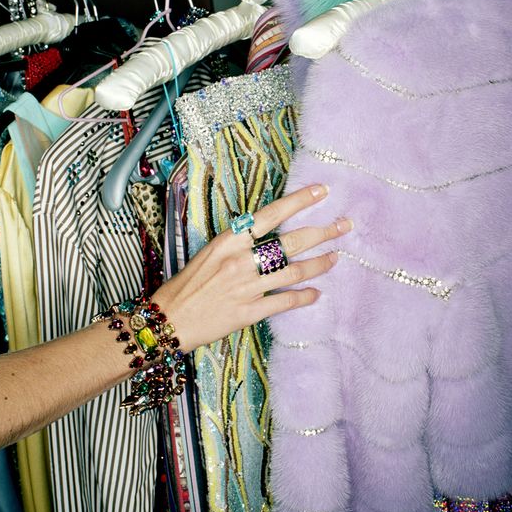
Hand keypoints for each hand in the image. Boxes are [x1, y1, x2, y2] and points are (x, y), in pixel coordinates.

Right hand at [152, 183, 350, 351]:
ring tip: (336, 257)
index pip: (271, 215)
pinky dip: (304, 297)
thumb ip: (238, 243)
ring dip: (319, 264)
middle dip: (323, 232)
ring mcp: (246, 288)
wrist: (167, 319)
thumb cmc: (186, 284)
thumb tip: (266, 235)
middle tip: (345, 225)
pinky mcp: (249, 313)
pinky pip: (284, 302)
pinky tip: (317, 293)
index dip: (299, 202)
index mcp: (229, 241)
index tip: (322, 192)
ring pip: (294, 272)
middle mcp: (240, 261)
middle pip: (291, 242)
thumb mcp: (209, 252)